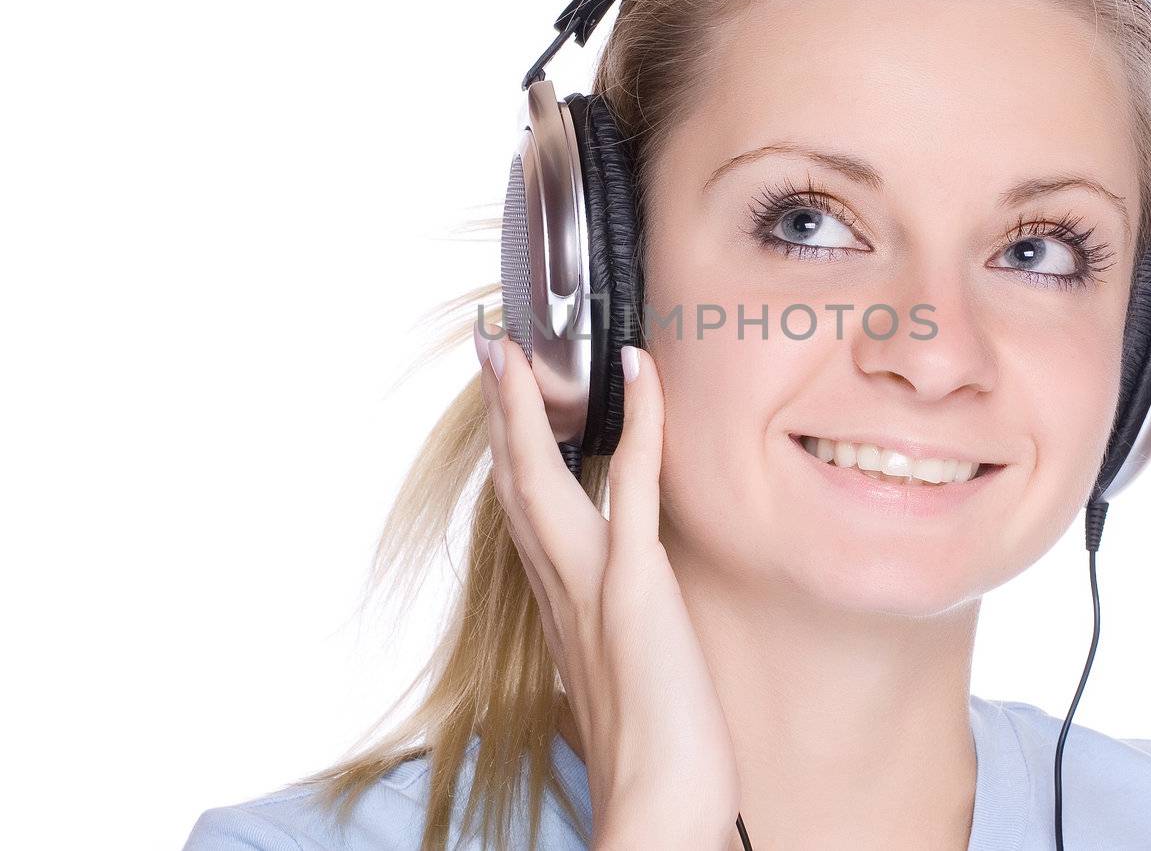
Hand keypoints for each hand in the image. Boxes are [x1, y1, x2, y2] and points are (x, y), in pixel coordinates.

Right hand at [474, 323, 741, 848]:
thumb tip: (619, 613)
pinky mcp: (633, 586)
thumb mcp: (622, 675)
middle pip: (515, 480)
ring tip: (520, 346)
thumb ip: (609, 631)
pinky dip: (638, 419)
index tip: (505, 399)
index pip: (522, 510)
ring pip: (545, 474)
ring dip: (530, 403)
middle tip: (493, 347)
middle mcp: (559, 588)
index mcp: (557, 606)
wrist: (656, 809)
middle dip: (501, 409)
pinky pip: (631, 484)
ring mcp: (591, 583)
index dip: (510, 449)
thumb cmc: (653, 754)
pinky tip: (641, 368)